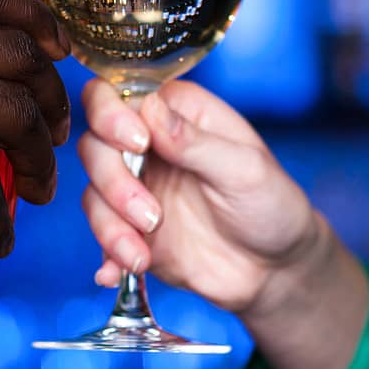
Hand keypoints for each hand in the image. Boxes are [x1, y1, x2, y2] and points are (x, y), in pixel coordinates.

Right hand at [79, 78, 336, 317]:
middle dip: (112, 180)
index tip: (138, 144)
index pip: (119, 95)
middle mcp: (148, 145)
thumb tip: (150, 107)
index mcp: (177, 114)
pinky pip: (101, 234)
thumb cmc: (271, 205)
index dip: (113, 115)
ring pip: (92, 192)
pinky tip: (112, 274)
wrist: (275, 270)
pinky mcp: (131, 228)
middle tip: (150, 215)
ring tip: (142, 255)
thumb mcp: (245, 169)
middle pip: (95, 144)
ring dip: (110, 225)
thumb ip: (195, 141)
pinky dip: (105, 255)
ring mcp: (137, 187)